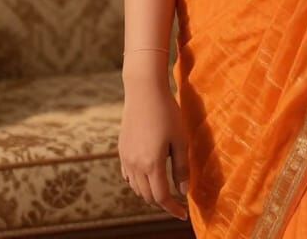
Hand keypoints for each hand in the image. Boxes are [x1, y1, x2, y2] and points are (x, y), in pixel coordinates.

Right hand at [119, 76, 189, 219]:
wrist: (143, 91)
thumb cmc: (167, 112)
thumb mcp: (180, 139)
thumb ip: (182, 167)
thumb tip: (184, 191)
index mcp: (152, 164)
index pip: (162, 197)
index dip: (173, 209)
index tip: (183, 214)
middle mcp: (135, 165)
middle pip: (148, 196)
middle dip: (162, 202)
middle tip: (176, 201)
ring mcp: (126, 158)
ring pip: (136, 188)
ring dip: (150, 192)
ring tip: (164, 188)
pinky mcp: (122, 150)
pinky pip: (128, 176)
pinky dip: (138, 182)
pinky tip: (148, 176)